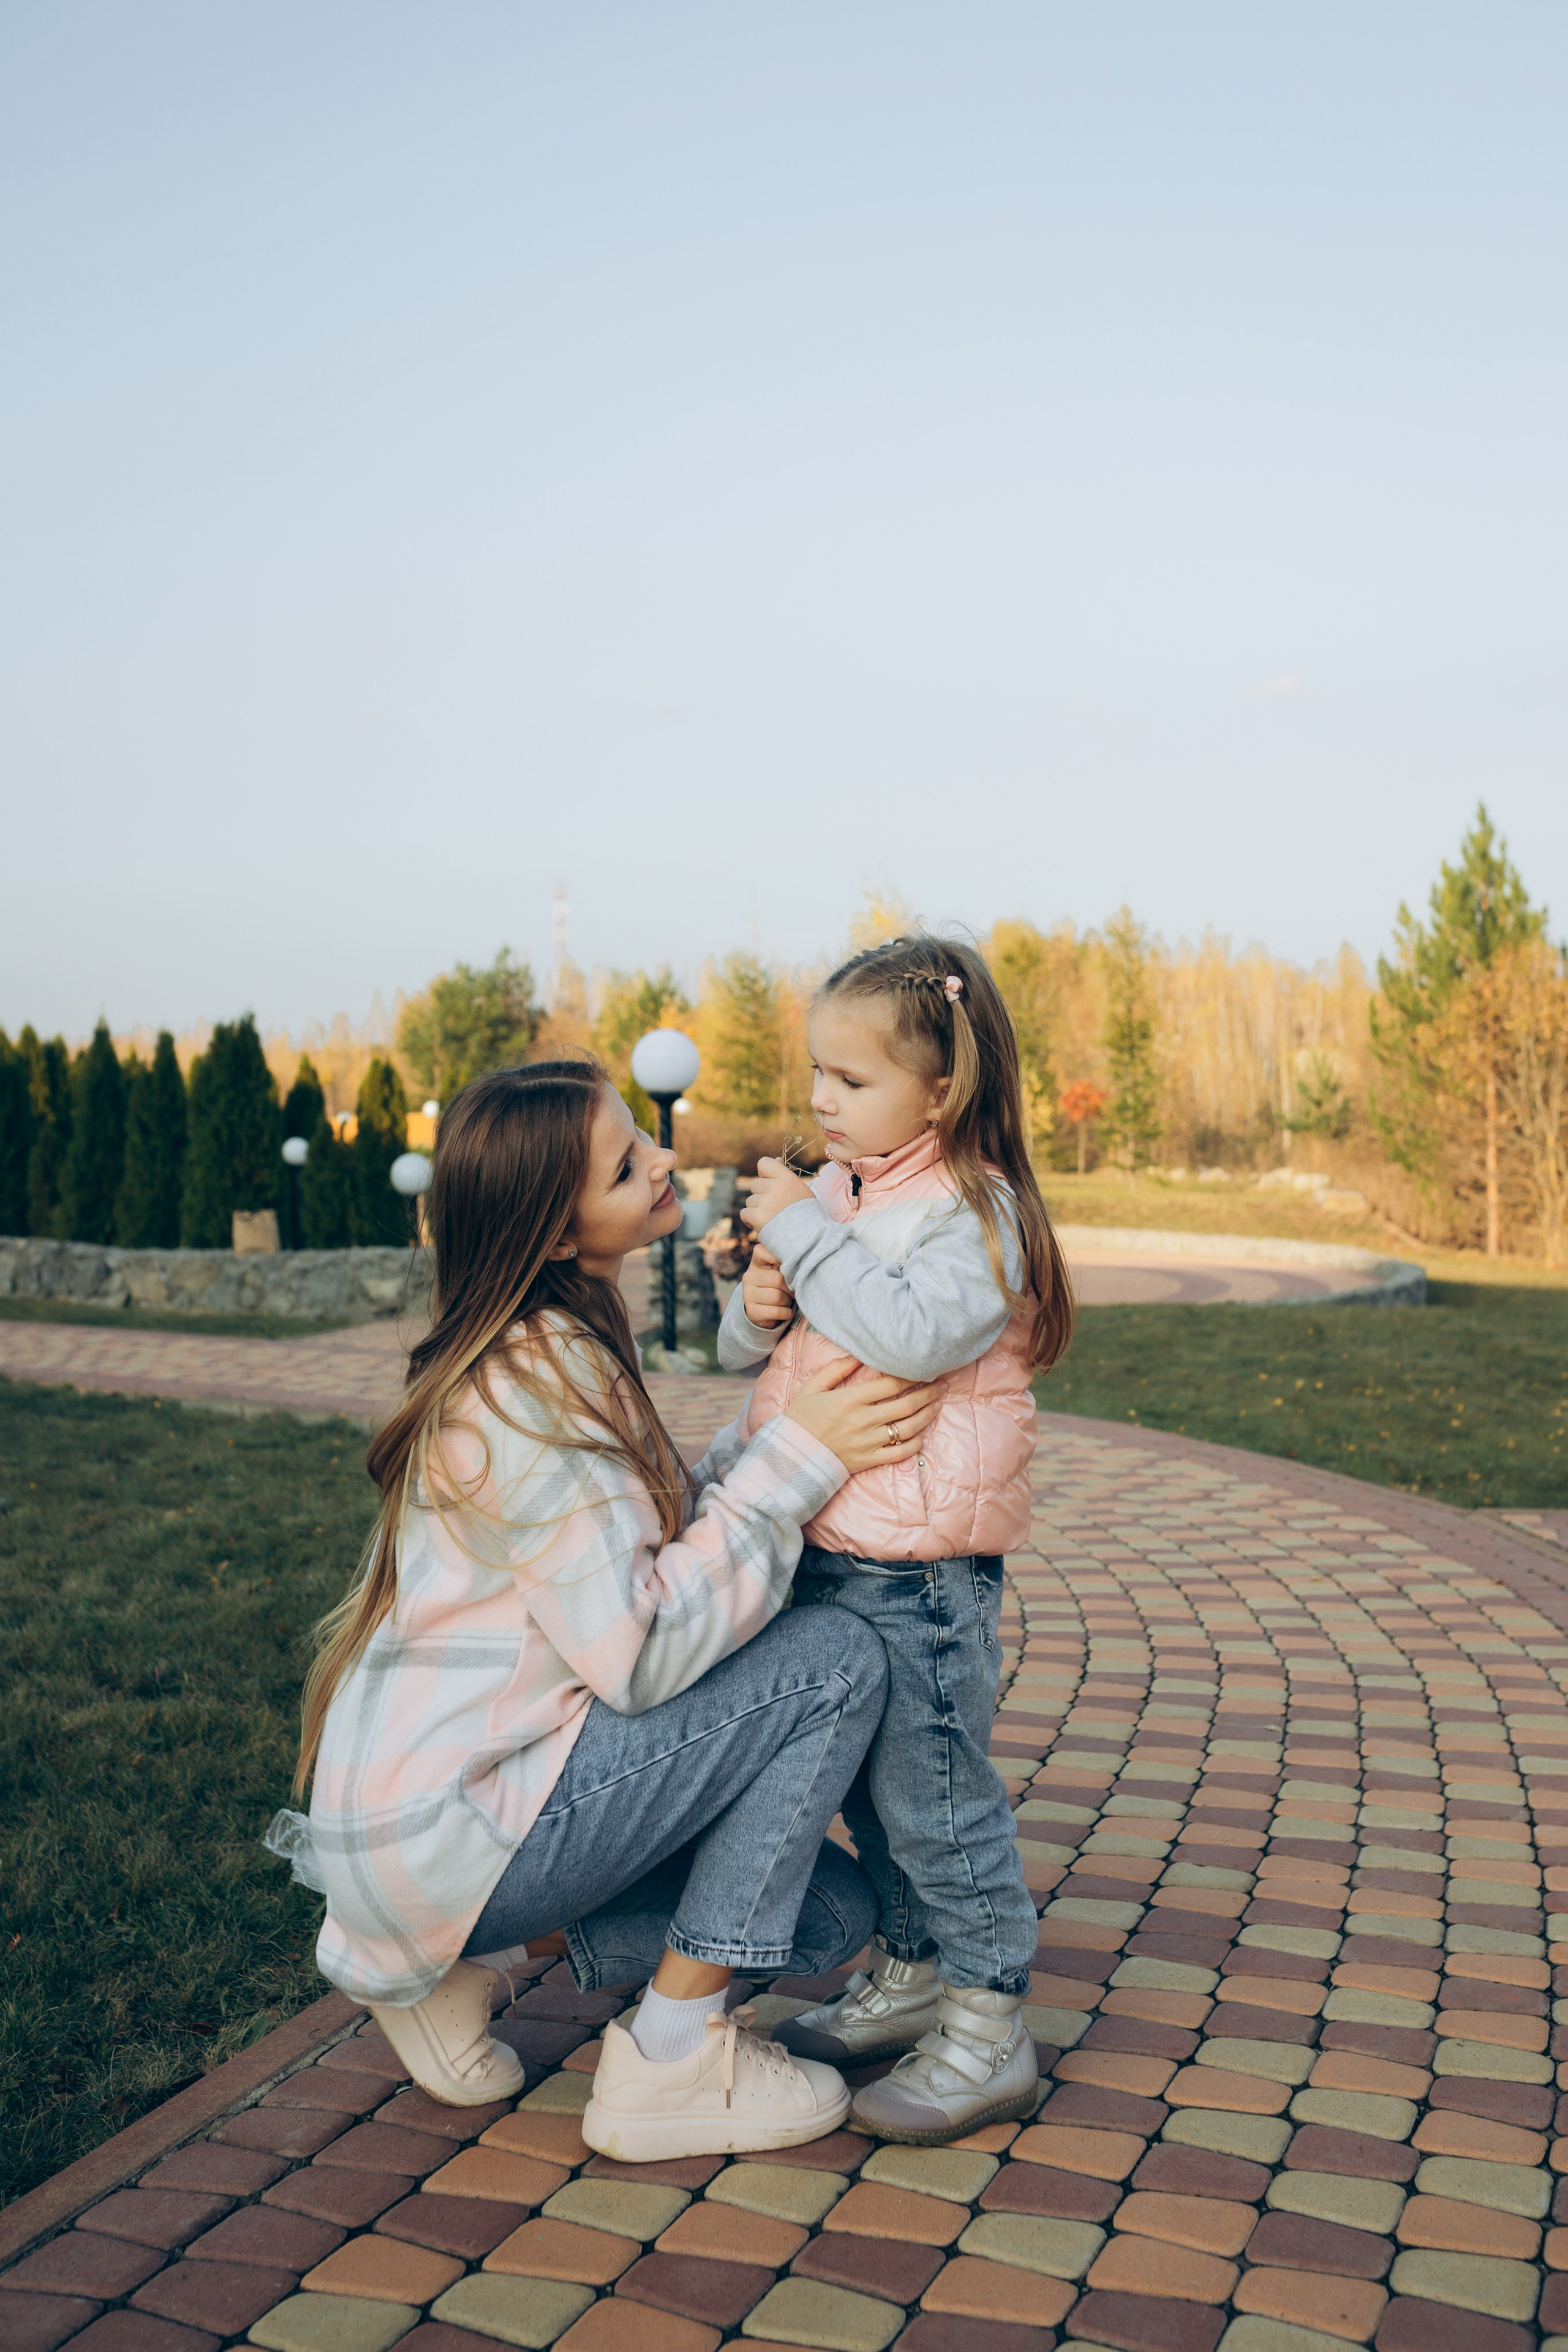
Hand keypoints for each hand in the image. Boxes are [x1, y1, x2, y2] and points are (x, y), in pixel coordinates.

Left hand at [740, 1157, 814, 1233]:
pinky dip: (751, 1221)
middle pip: (755, 1186)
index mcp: (787, 1178)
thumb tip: (775, 1158)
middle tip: (776, 1210)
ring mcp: (766, 1201)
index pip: (764, 1163)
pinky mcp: (757, 1216)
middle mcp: (775, 1187)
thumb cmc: (806, 1214)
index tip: (770, 1183)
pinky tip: (764, 1226)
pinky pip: (745, 1213)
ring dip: (757, 1210)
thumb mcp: (800, 1190)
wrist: (810, 1239)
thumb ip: (785, 1176)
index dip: (764, 1173)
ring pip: (750, 1201)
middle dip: (761, 1197)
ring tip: (773, 1220)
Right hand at [741, 1245, 794, 1329]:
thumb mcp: (779, 1272)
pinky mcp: (751, 1311)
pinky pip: (776, 1311)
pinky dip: (786, 1313)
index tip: (787, 1266)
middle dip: (790, 1288)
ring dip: (788, 1301)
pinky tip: (785, 1311)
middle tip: (792, 1291)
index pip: (762, 1251)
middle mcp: (749, 1277)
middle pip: (777, 1279)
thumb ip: (786, 1265)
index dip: (778, 1257)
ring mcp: (748, 1295)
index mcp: (757, 1263)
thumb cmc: (778, 1287)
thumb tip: (801, 1264)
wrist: (764, 1313)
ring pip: (777, 1297)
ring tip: (787, 1301)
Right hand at [784, 1357, 943, 1475]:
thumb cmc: (801, 1418)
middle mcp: (863, 1421)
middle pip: (906, 1405)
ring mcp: (868, 1442)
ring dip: (926, 1416)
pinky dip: (915, 1444)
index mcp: (850, 1400)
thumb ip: (836, 1369)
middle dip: (927, 1394)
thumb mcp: (812, 1387)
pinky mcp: (869, 1460)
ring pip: (908, 1429)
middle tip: (940, 1386)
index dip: (911, 1377)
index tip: (924, 1371)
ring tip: (936, 1406)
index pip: (891, 1385)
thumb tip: (858, 1355)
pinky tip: (921, 1435)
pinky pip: (900, 1453)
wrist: (791, 1456)